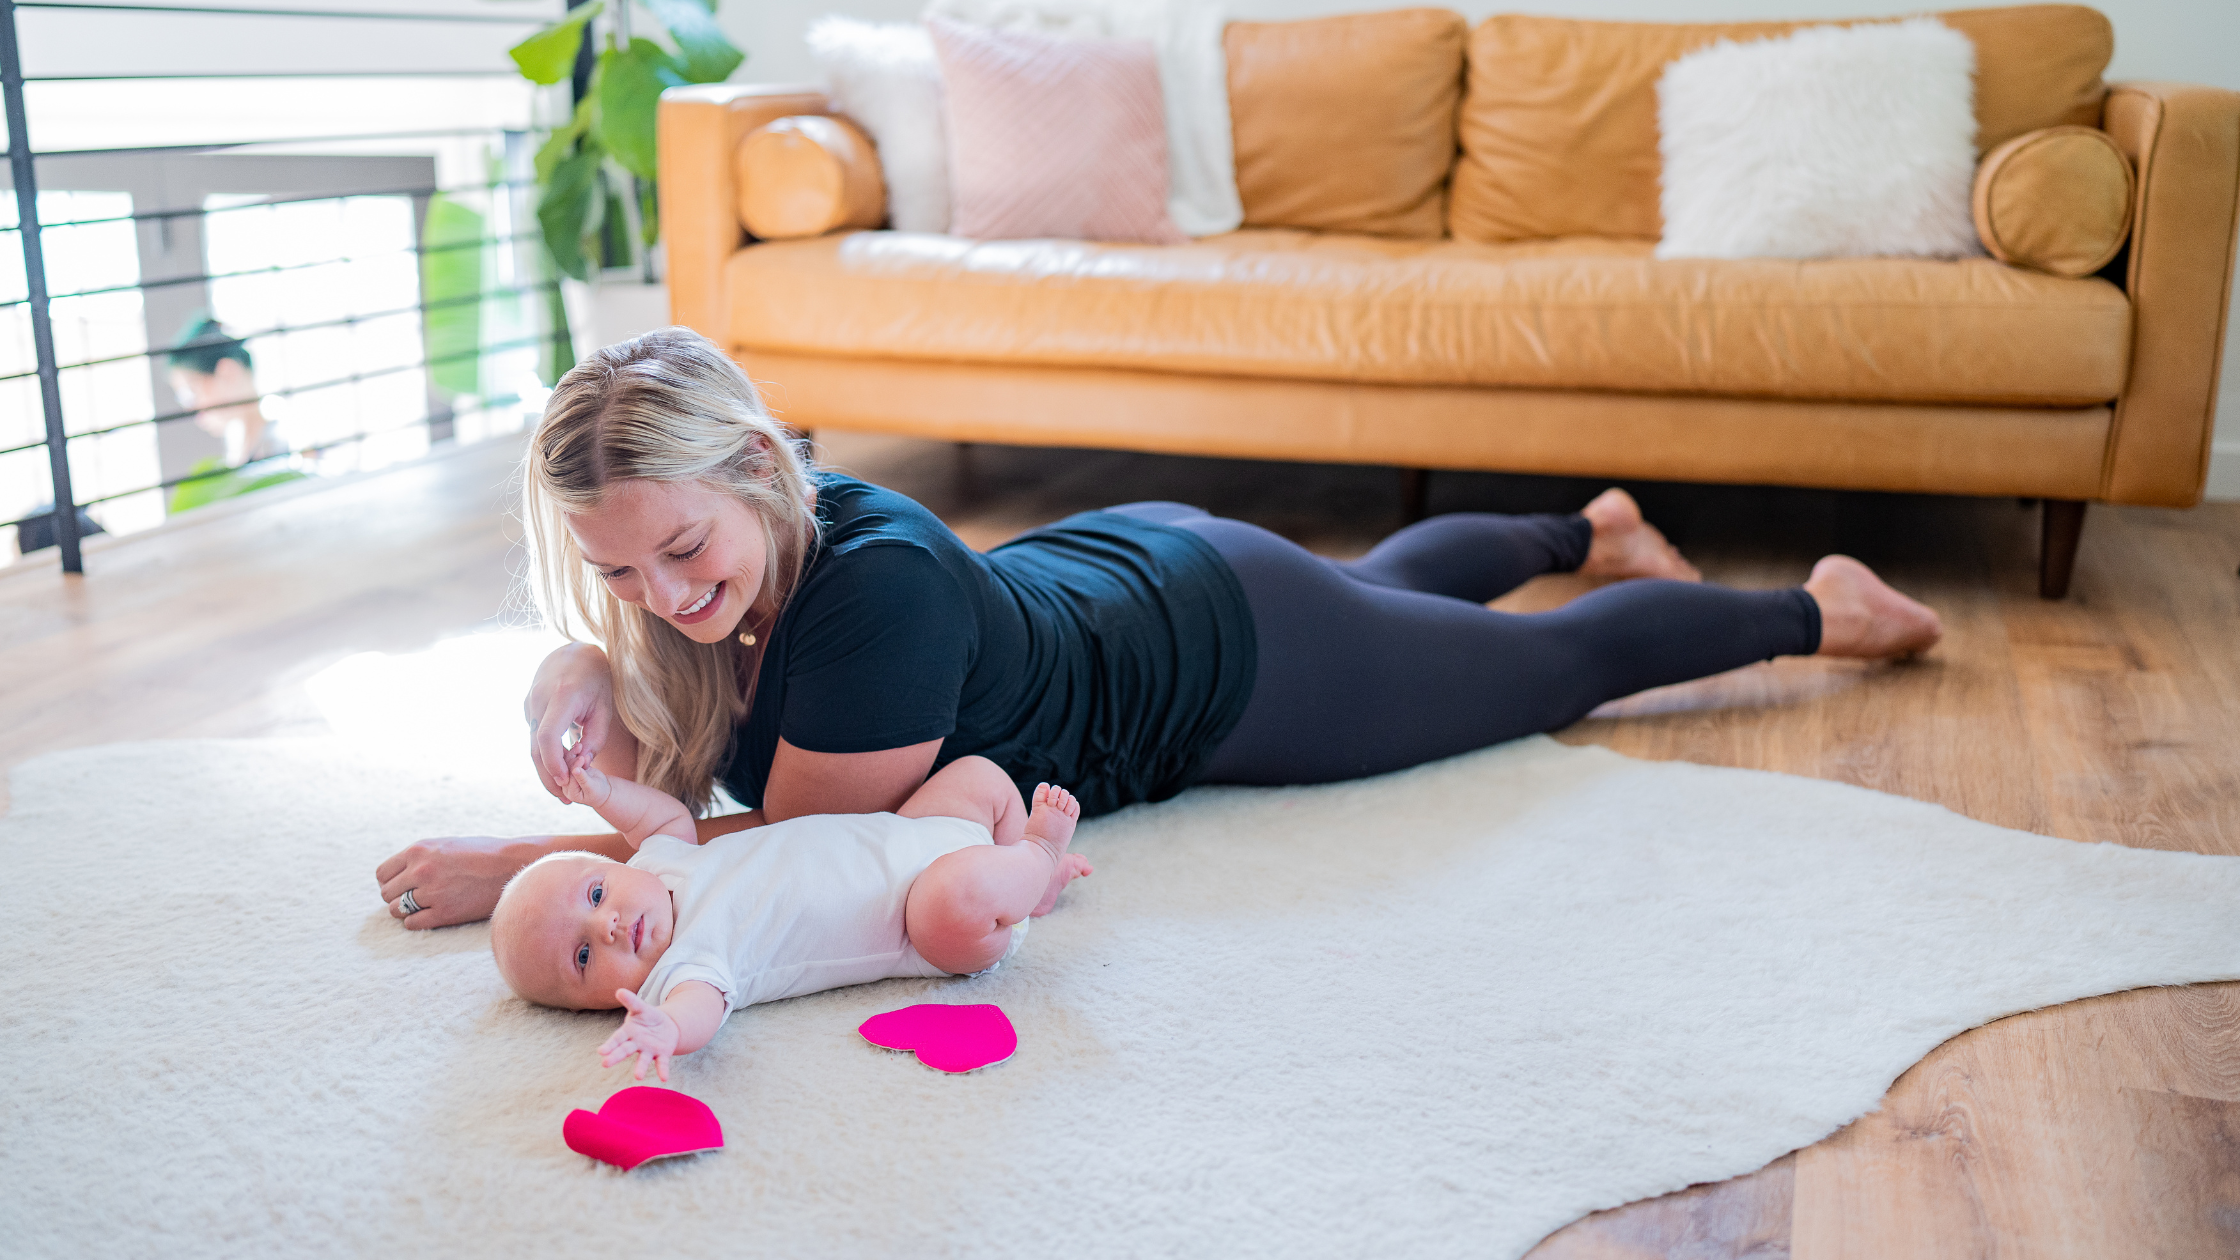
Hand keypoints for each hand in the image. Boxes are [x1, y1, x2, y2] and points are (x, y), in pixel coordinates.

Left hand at [374, 835, 535, 928]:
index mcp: (419, 850)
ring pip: (396, 910)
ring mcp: (431, 893)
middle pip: (387, 893)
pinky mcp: (444, 913)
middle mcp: (421, 871)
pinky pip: (412, 923)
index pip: (382, 874)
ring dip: (406, 911)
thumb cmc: (482, 853)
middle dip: (398, 897)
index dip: (390, 882)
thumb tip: (398, 874)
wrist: (513, 865)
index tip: (402, 886)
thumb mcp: (445, 844)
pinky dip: (417, 922)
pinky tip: (432, 915)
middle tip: (416, 897)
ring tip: (424, 906)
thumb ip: (420, 857)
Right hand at [526, 643, 618, 801]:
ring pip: (532, 745)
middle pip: (535, 747)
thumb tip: (582, 765)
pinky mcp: (528, 708)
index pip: (547, 737)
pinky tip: (560, 768)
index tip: (566, 782)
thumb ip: (595, 737)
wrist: (573, 654)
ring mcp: (530, 703)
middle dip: (549, 776)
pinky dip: (545, 755)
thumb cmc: (597, 679)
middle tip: (565, 799)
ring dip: (546, 769)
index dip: (553, 763)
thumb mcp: (605, 707)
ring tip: (564, 791)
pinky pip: (535, 736)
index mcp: (562, 696)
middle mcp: (539, 699)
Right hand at [600, 989, 680, 1081]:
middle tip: (605, 1064)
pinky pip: (662, 1063)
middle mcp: (636, 1044)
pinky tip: (664, 1078)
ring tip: (638, 1077)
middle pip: (625, 1050)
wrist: (666, 1025)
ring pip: (643, 1060)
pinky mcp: (662, 1054)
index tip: (600, 1051)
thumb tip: (619, 990)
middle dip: (615, 1057)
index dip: (609, 1045)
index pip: (617, 1039)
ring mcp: (648, 1050)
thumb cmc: (647, 1017)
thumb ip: (631, 1001)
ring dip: (640, 1068)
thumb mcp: (640, 1008)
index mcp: (628, 1032)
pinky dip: (662, 1071)